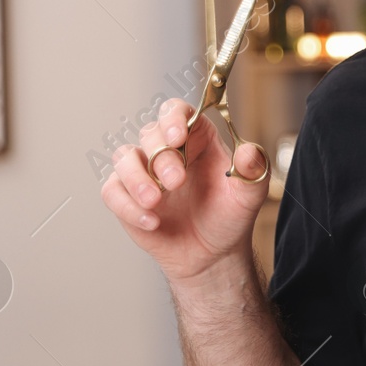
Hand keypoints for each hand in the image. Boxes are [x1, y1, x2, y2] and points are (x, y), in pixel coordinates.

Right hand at [100, 97, 270, 282]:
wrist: (212, 255)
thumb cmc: (229, 217)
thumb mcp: (249, 195)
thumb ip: (253, 171)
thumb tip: (249, 152)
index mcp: (197, 139)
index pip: (178, 111)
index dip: (173, 118)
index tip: (177, 136)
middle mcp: (168, 150)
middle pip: (150, 133)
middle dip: (161, 156)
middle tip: (176, 181)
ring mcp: (144, 172)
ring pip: (124, 157)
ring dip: (136, 178)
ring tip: (155, 202)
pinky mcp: (126, 196)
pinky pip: (112, 191)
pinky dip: (127, 206)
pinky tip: (152, 222)